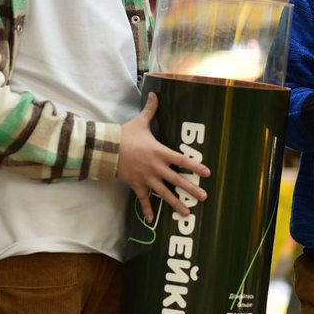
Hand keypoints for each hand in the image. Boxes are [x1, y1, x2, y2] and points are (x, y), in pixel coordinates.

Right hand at [116, 92, 211, 222]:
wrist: (107, 149)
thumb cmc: (126, 135)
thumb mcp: (140, 122)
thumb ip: (151, 109)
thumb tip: (155, 93)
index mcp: (160, 152)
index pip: (182, 160)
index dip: (195, 167)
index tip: (207, 173)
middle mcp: (156, 167)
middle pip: (177, 180)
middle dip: (191, 190)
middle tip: (204, 197)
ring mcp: (147, 178)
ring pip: (164, 193)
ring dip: (176, 204)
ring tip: (187, 213)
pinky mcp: (137, 185)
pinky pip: (143, 199)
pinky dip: (147, 209)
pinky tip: (152, 220)